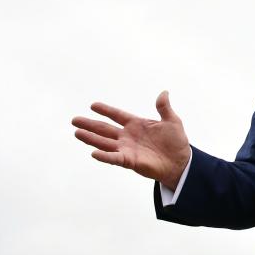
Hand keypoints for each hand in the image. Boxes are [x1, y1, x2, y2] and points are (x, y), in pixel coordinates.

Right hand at [71, 90, 190, 189]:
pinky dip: (104, 156)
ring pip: (105, 143)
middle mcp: (128, 136)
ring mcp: (127, 149)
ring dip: (91, 138)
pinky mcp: (129, 161)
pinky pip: (114, 158)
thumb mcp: (172, 121)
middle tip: (74, 120)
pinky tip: (93, 152)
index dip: (106, 110)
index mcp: (136, 124)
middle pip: (105, 129)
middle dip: (90, 124)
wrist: (180, 162)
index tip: (93, 105)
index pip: (117, 115)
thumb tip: (164, 92)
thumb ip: (164, 108)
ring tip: (77, 133)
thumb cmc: (175, 141)